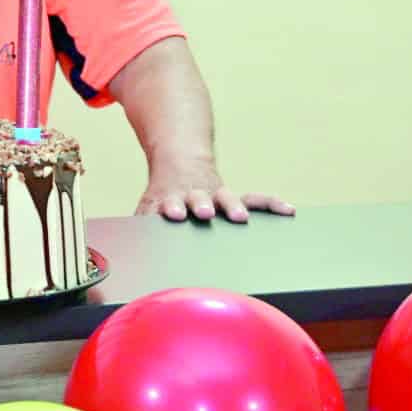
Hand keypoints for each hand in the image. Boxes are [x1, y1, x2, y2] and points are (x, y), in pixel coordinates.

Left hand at [135, 159, 295, 223]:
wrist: (179, 163)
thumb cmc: (164, 195)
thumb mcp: (148, 206)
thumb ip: (140, 222)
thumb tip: (123, 247)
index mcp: (170, 199)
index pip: (169, 204)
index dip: (171, 208)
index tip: (173, 214)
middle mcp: (194, 196)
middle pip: (198, 199)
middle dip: (201, 205)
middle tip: (205, 212)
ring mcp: (215, 196)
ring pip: (227, 198)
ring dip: (233, 206)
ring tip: (241, 216)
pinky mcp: (233, 197)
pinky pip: (257, 199)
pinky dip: (271, 204)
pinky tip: (287, 210)